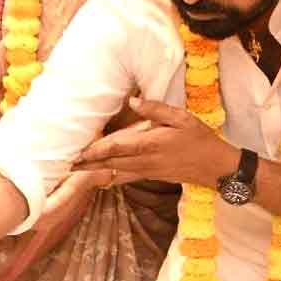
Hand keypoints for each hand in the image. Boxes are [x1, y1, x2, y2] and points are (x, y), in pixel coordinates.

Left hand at [72, 98, 235, 189]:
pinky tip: (96, 178)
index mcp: (151, 144)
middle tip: (65, 162)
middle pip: (109, 163)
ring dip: (93, 171)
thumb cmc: (199, 139)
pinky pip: (124, 177)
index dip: (95, 149)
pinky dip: (108, 177)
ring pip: (114, 172)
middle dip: (86, 163)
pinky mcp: (148, 176)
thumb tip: (132, 102)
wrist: (214, 167)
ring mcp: (146, 171)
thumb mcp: (181, 118)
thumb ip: (155, 109)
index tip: (77, 149)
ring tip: (74, 169)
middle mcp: (145, 160)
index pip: (117, 147)